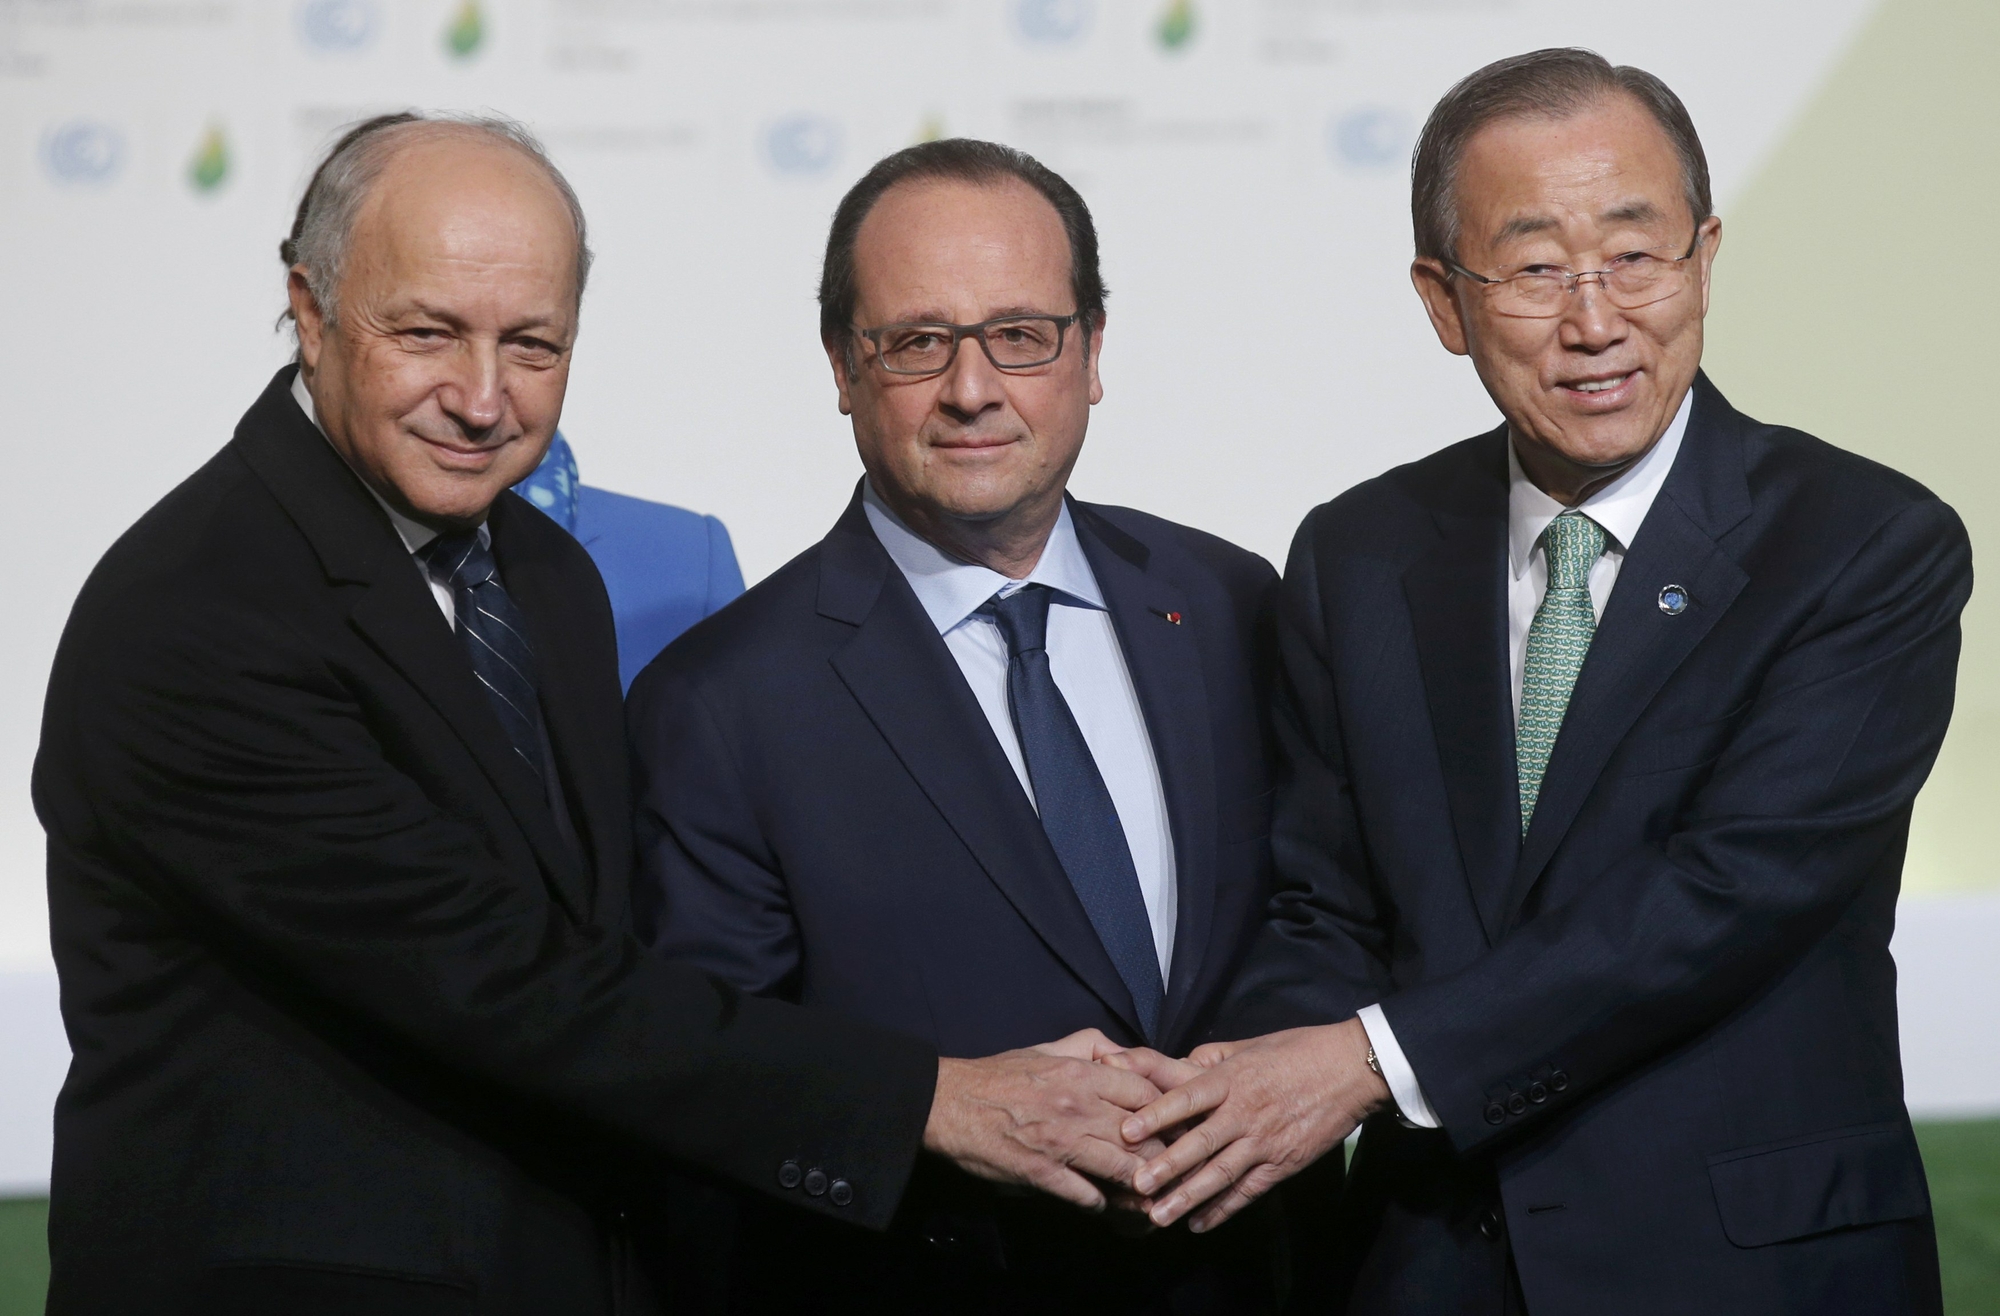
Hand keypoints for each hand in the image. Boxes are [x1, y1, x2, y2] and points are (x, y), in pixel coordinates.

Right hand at [923, 1032, 1168, 1211]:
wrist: (948, 1103)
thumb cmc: (998, 1074)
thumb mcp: (1047, 1048)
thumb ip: (1088, 1046)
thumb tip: (1121, 1053)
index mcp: (1081, 1073)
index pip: (1147, 1094)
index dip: (1167, 1112)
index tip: (1175, 1126)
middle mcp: (1077, 1106)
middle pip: (1143, 1136)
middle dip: (1163, 1154)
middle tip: (1175, 1168)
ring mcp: (1060, 1142)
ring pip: (1123, 1169)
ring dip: (1139, 1186)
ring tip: (1149, 1195)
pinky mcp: (1042, 1173)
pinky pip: (1087, 1195)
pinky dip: (1101, 1203)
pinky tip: (1103, 1203)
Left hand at [1120, 1017, 1390, 1231]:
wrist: (1351, 1070)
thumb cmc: (1298, 1050)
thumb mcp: (1249, 1045)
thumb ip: (1211, 1058)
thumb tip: (1175, 1063)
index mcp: (1232, 1078)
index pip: (1187, 1098)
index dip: (1156, 1115)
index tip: (1126, 1130)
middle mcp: (1245, 1111)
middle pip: (1201, 1142)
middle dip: (1167, 1166)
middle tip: (1136, 1185)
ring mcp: (1265, 1141)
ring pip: (1221, 1173)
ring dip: (1188, 1197)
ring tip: (1158, 1215)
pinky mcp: (1283, 1163)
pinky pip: (1249, 1190)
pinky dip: (1224, 1209)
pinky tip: (1199, 1224)